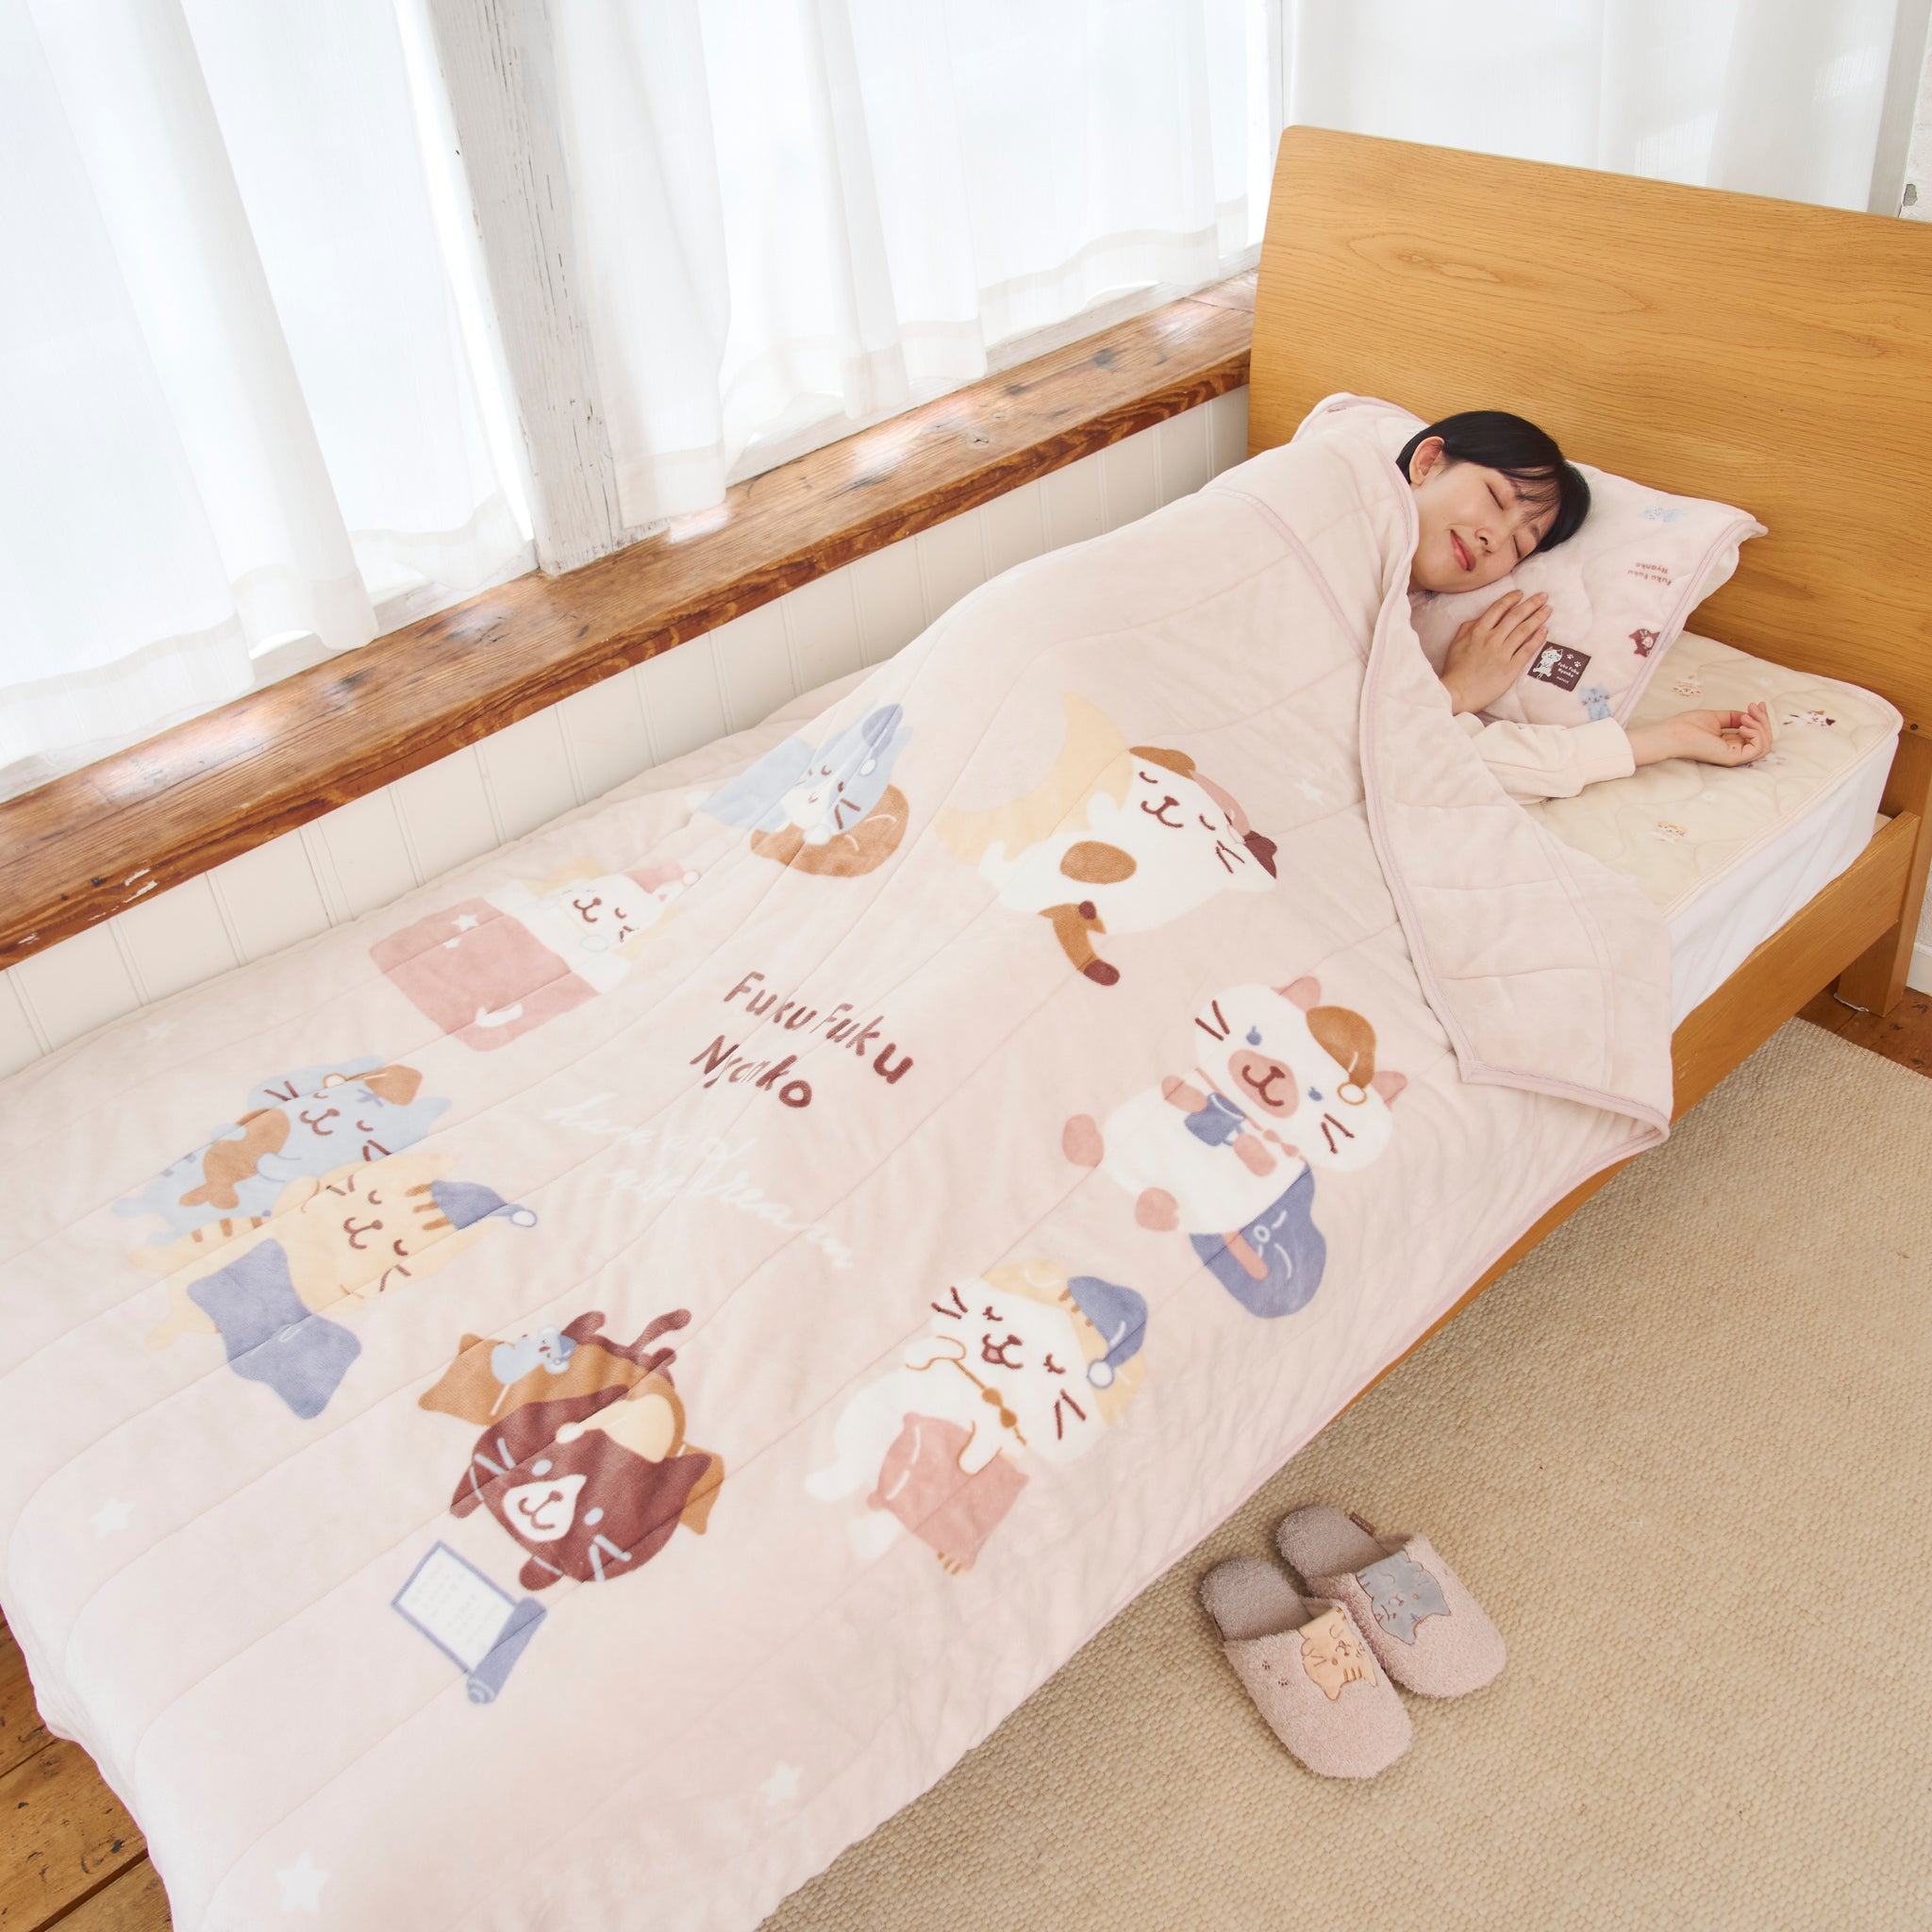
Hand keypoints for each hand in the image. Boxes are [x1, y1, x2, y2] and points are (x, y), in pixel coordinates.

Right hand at [1438, 591, 1550, 716]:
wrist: (1457, 693)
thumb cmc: (1454, 670)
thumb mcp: (1455, 643)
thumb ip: (1468, 628)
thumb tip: (1481, 618)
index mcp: (1478, 631)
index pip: (1498, 609)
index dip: (1511, 598)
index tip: (1521, 593)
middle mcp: (1492, 639)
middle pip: (1516, 616)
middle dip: (1531, 603)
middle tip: (1543, 596)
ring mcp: (1503, 653)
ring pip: (1524, 630)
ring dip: (1538, 617)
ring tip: (1548, 609)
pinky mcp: (1511, 668)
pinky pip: (1527, 650)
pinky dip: (1537, 638)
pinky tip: (1545, 631)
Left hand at [1626, 703, 1771, 769]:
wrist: (1673, 733)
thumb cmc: (1687, 726)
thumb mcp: (1716, 718)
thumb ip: (1733, 717)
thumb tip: (1749, 714)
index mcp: (1730, 744)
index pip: (1756, 735)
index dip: (1761, 718)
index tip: (1757, 704)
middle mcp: (1734, 752)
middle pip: (1764, 739)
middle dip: (1763, 720)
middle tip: (1754, 706)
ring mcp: (1734, 756)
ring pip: (1764, 745)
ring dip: (1761, 726)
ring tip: (1746, 716)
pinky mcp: (1732, 757)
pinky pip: (1758, 748)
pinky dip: (1757, 733)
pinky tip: (1744, 725)